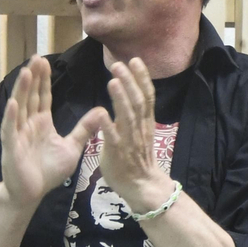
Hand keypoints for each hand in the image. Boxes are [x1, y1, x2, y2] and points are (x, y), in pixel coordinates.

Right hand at [0, 56, 100, 210]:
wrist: (31, 193)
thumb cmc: (48, 171)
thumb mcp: (72, 147)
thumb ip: (84, 128)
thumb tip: (100, 110)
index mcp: (41, 123)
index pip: (43, 96)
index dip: (43, 80)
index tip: (45, 61)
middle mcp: (28, 124)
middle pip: (31, 96)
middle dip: (33, 77)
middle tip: (36, 57)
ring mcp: (18, 134)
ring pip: (20, 108)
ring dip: (22, 90)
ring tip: (25, 72)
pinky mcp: (11, 147)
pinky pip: (11, 130)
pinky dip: (12, 117)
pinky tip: (14, 103)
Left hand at [97, 58, 173, 215]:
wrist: (142, 186)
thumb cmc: (136, 158)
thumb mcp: (139, 132)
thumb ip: (133, 113)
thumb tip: (129, 93)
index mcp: (145, 122)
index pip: (146, 96)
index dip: (142, 77)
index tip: (135, 59)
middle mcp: (140, 128)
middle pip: (138, 101)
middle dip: (130, 81)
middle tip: (120, 63)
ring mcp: (130, 140)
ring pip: (128, 116)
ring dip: (121, 97)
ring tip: (114, 80)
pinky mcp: (119, 153)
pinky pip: (114, 138)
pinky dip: (108, 124)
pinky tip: (101, 112)